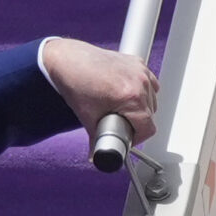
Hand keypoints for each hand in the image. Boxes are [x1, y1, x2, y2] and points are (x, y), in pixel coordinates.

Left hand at [42, 38, 159, 146]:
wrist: (65, 59)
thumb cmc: (74, 82)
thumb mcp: (87, 116)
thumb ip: (96, 140)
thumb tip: (98, 157)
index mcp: (132, 97)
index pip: (148, 128)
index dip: (137, 138)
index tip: (127, 137)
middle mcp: (140, 82)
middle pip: (150, 114)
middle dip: (135, 122)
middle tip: (118, 122)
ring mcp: (139, 70)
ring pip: (151, 98)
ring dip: (140, 106)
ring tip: (119, 106)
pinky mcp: (135, 62)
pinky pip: (148, 82)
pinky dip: (141, 90)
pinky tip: (125, 93)